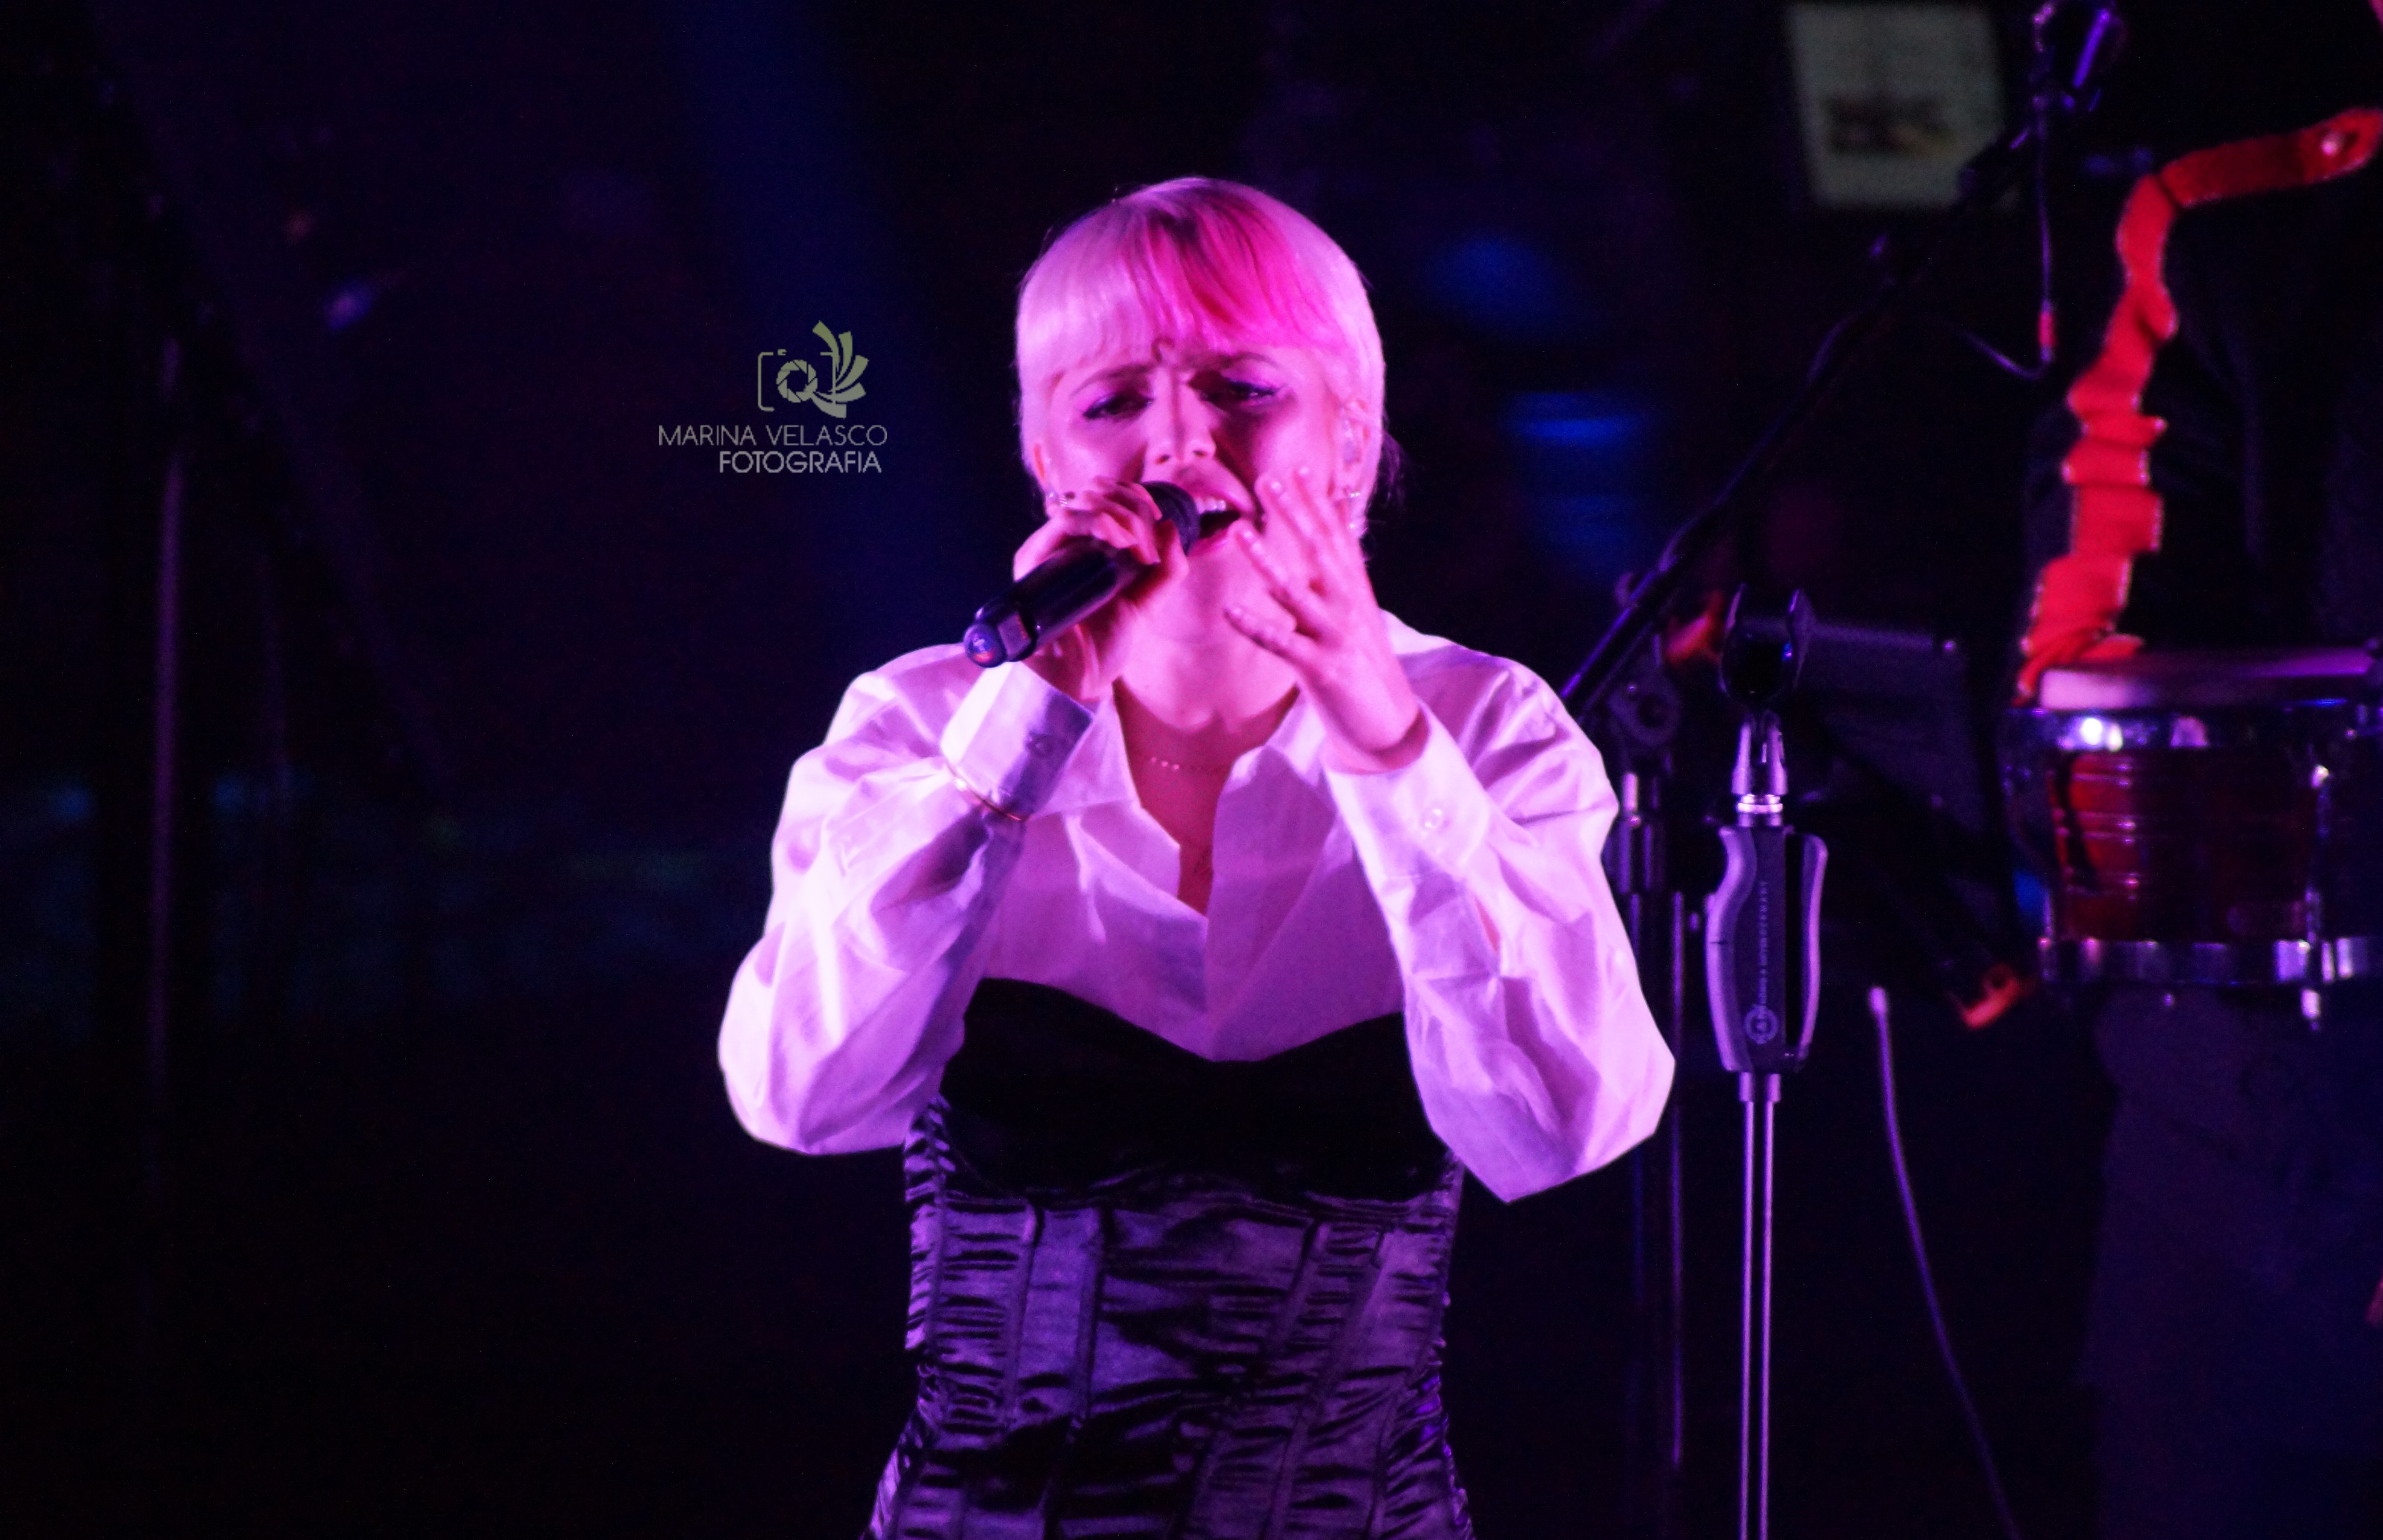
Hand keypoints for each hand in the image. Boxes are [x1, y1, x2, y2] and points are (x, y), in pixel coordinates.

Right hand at [1016, 478, 1186, 702]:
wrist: (1077, 679)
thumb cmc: (1103, 644)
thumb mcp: (1146, 602)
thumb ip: (1167, 570)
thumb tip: (1171, 526)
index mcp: (1090, 546)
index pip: (1107, 495)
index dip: (1136, 497)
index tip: (1159, 521)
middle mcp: (1067, 542)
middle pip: (1097, 491)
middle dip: (1133, 508)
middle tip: (1148, 549)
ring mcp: (1049, 548)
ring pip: (1083, 500)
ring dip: (1120, 515)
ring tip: (1136, 550)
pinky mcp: (1035, 558)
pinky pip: (1064, 520)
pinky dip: (1098, 521)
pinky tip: (1119, 542)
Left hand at [1224, 466, 1424, 772]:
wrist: (1387, 722)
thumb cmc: (1364, 663)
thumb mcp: (1358, 611)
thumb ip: (1342, 571)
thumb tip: (1336, 529)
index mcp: (1354, 590)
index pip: (1337, 537)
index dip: (1319, 502)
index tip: (1299, 469)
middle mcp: (1347, 605)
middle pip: (1318, 551)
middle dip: (1294, 514)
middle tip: (1267, 480)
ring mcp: (1334, 635)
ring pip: (1295, 590)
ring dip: (1266, 559)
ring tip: (1240, 530)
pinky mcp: (1321, 667)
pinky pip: (1281, 643)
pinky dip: (1255, 625)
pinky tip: (1229, 609)